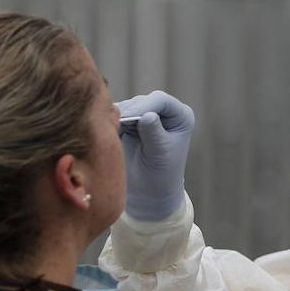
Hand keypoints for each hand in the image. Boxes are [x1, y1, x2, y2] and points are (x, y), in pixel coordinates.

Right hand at [117, 91, 194, 220]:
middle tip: (117, 127)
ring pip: (127, 106)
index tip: (129, 118)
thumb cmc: (161, 174)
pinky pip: (117, 115)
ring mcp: (146, 114)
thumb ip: (154, 134)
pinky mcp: (130, 121)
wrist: (149, 190)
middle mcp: (164, 111)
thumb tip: (147, 115)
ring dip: (118, 117)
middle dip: (128, 113)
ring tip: (114, 132)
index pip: (161, 100)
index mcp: (180, 116)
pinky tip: (109, 132)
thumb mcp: (160, 154)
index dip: (144, 106)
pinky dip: (111, 121)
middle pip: (142, 101)